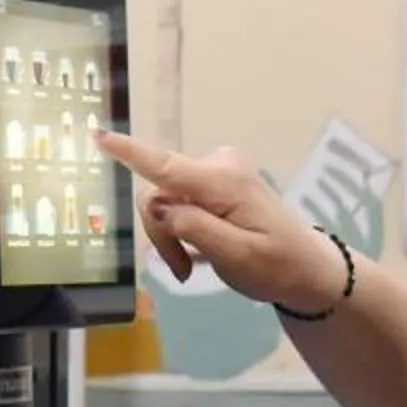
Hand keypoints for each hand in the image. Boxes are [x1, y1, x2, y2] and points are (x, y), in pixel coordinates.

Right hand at [96, 130, 348, 315]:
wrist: (309, 269)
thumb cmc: (278, 266)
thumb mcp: (236, 256)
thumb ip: (194, 228)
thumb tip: (157, 207)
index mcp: (223, 182)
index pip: (166, 165)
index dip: (128, 152)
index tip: (96, 135)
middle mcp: (218, 166)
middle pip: (160, 193)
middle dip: (161, 232)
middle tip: (181, 271)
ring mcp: (217, 172)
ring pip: (166, 201)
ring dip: (170, 235)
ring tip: (190, 268)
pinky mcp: (215, 183)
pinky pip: (179, 202)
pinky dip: (181, 230)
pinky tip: (197, 254)